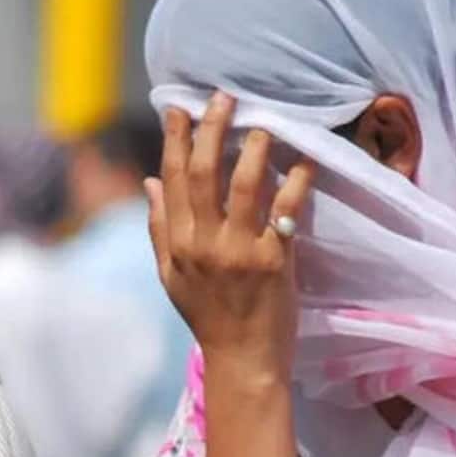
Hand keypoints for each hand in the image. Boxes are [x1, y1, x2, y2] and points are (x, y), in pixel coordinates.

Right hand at [146, 93, 315, 380]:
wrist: (242, 359)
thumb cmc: (207, 316)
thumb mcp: (171, 275)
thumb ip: (159, 227)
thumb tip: (149, 181)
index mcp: (178, 242)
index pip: (172, 179)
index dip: (175, 139)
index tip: (180, 107)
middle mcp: (203, 242)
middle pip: (204, 173)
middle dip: (212, 129)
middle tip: (225, 97)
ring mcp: (239, 251)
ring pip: (243, 186)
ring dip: (253, 148)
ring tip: (263, 123)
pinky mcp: (274, 262)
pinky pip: (285, 213)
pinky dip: (295, 184)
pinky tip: (306, 160)